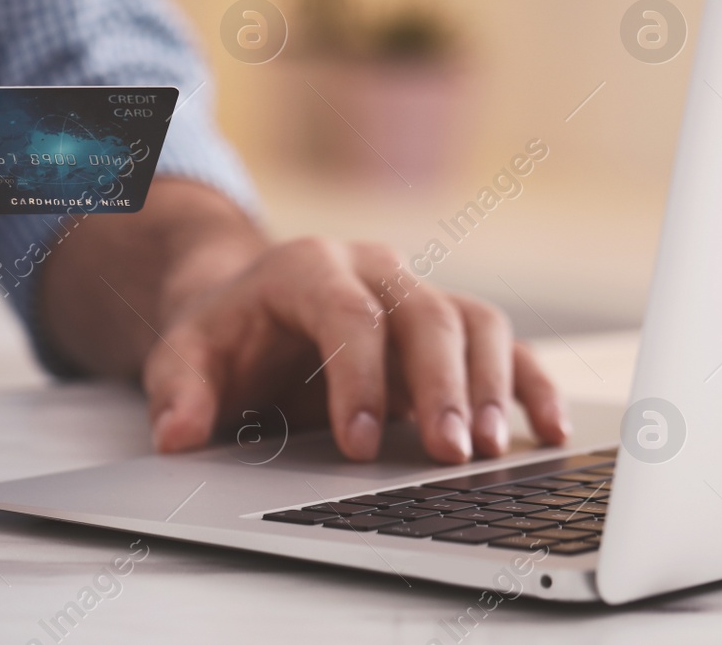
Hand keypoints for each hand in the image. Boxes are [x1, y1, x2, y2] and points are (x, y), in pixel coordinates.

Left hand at [143, 239, 569, 462]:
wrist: (248, 309)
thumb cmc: (222, 337)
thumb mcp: (182, 356)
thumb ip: (178, 391)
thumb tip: (177, 433)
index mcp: (306, 268)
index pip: (346, 315)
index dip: (358, 377)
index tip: (360, 444)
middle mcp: (371, 269)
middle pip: (423, 315)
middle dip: (440, 386)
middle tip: (449, 453)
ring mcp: (415, 292)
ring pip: (472, 322)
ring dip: (490, 386)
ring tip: (491, 452)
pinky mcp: (446, 325)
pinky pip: (502, 343)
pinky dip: (528, 383)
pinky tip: (544, 432)